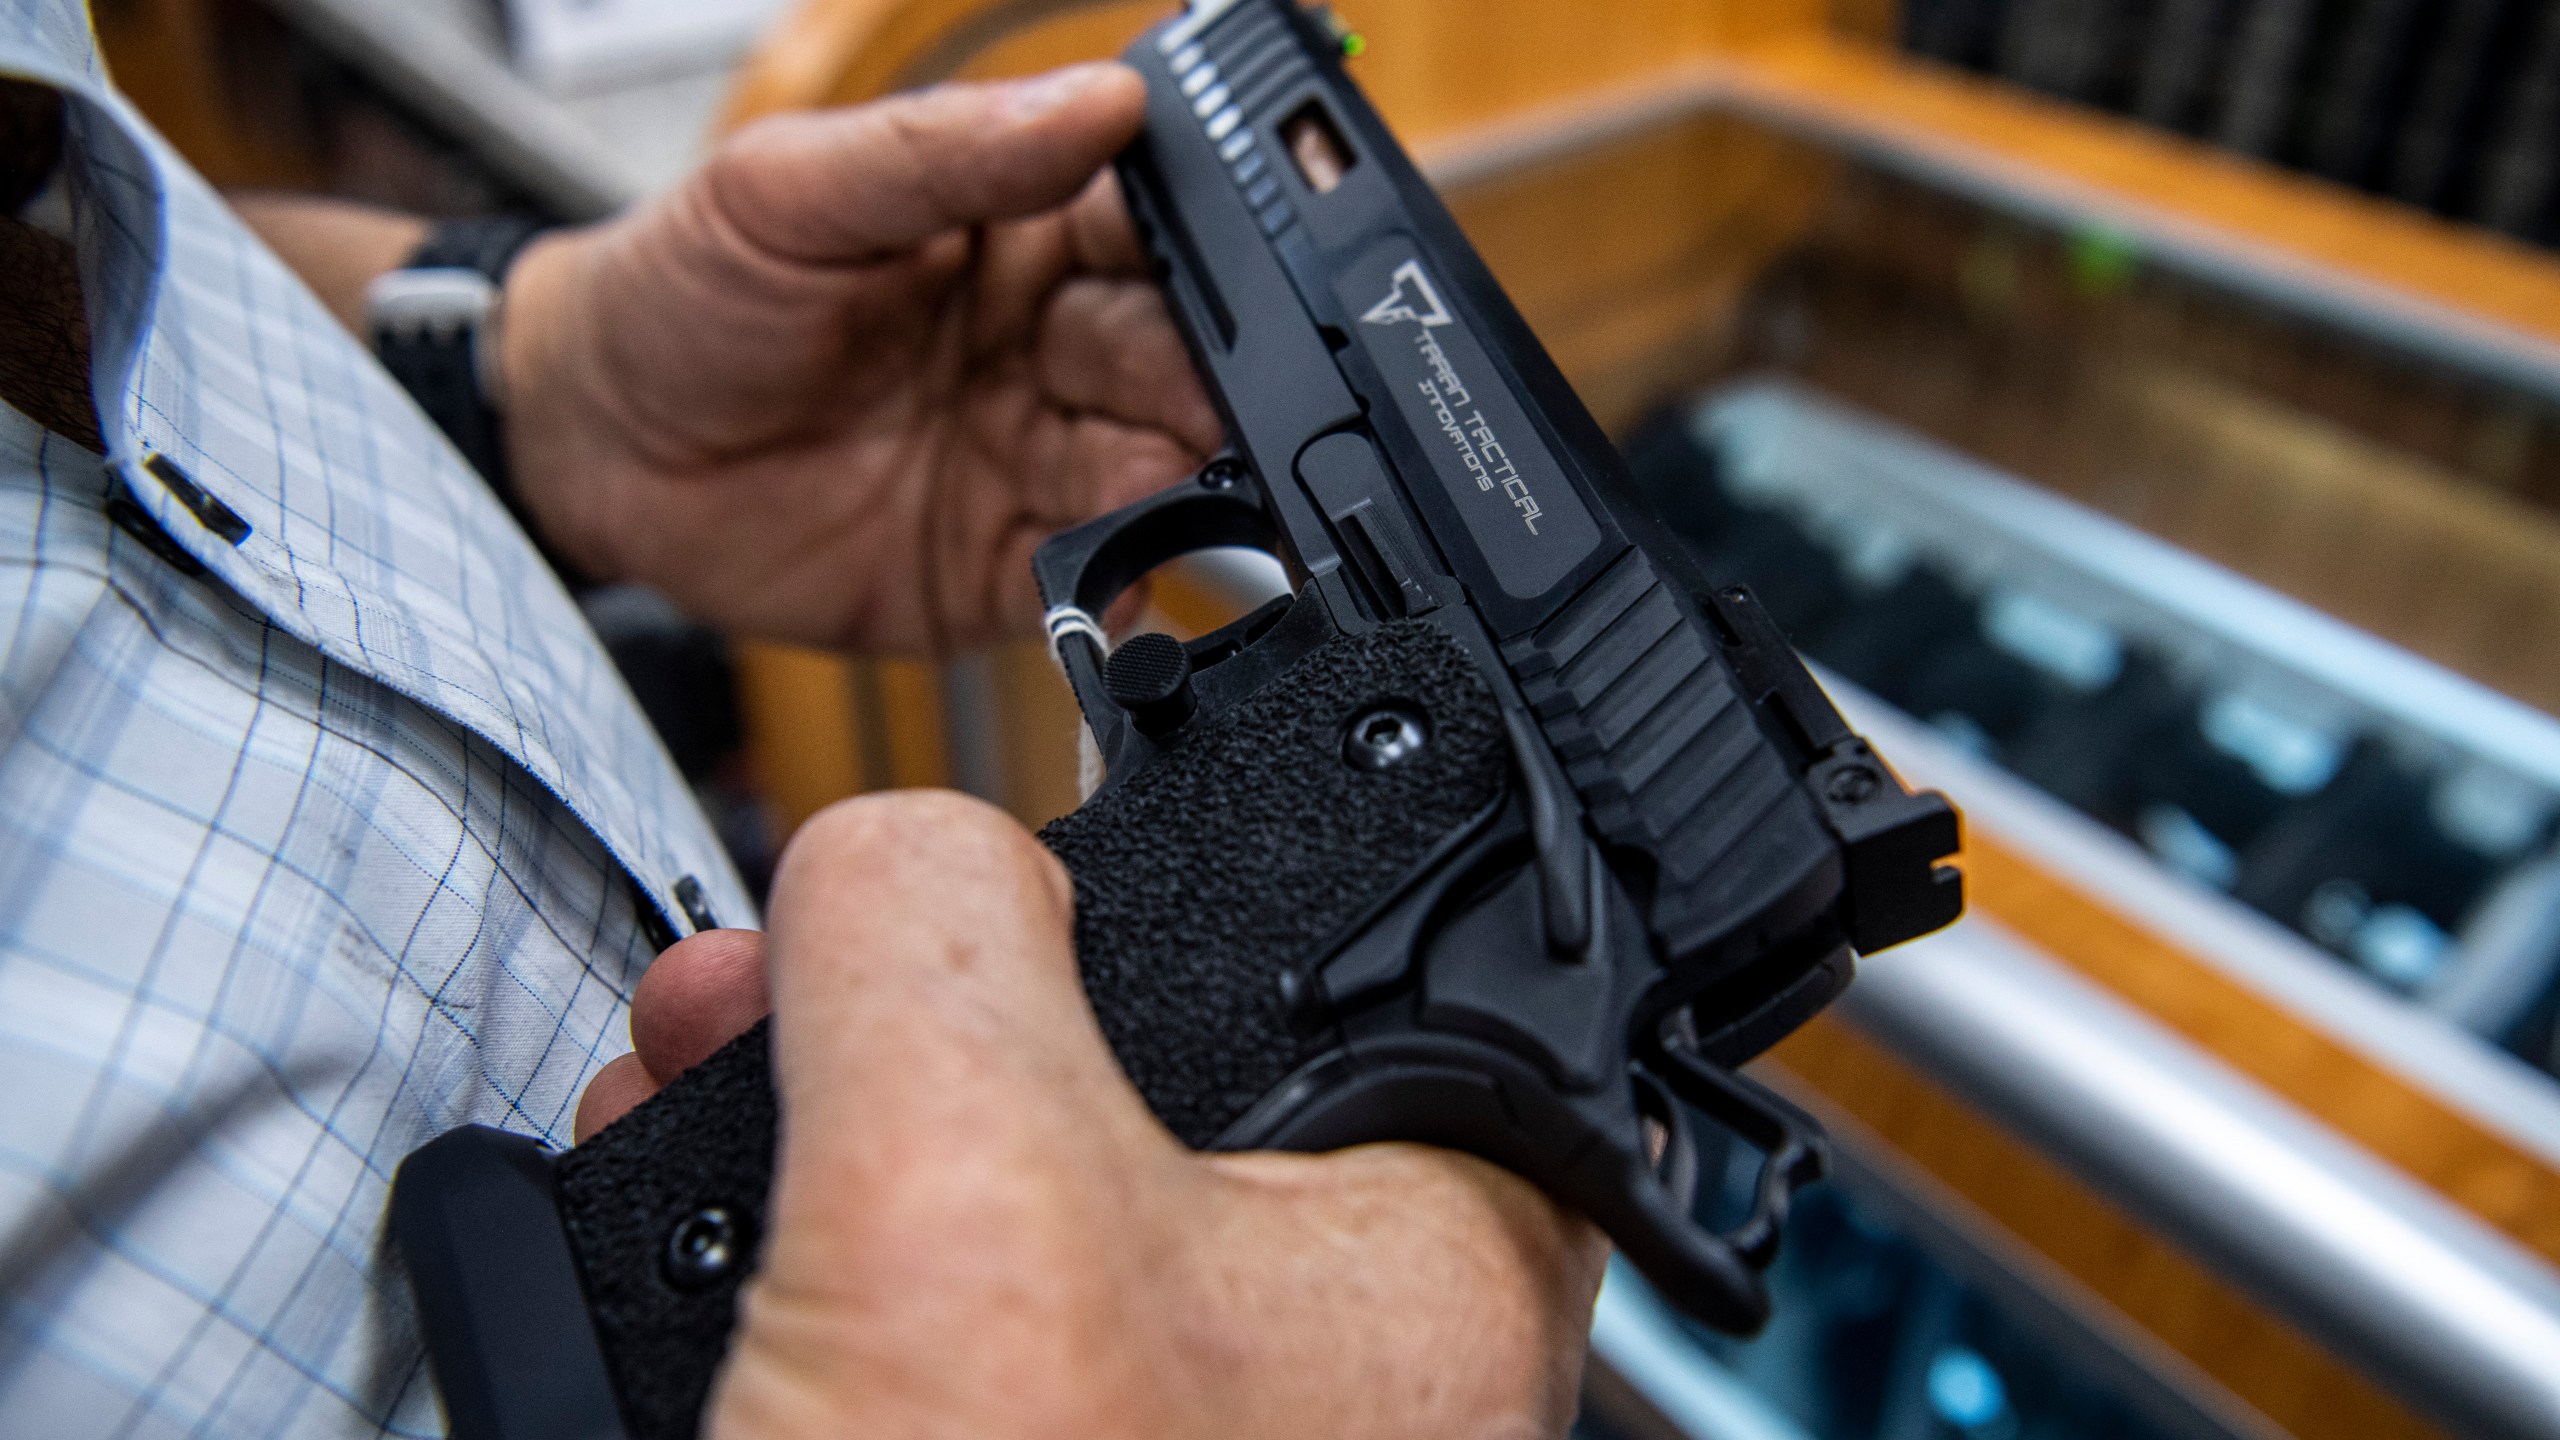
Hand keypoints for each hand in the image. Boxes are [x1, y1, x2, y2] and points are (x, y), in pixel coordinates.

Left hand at [502, 65, 1220, 653]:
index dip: (1203, 255)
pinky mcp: (1000, 573)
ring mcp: (1028, 464)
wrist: (588, 447)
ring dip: (1181, 487)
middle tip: (1199, 401)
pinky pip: (1091, 584)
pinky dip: (1121, 586)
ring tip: (1169, 488)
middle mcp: (1046, 352)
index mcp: (1019, 235)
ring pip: (1153, 476)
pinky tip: (1123, 579)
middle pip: (1173, 362)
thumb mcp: (791, 190)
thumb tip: (1103, 99)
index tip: (1225, 279)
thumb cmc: (682, 292)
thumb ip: (946, 150)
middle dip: (1202, 383)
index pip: (1150, 234)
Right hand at [577, 791, 1604, 1439]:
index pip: (1387, 963)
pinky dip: (784, 1252)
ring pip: (992, 1183)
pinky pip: (908, 1313)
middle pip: (1131, 1062)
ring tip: (676, 1086)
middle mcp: (1309, 1364)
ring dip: (815, 1110)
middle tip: (769, 978)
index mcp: (1422, 1270)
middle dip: (911, 994)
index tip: (1041, 844)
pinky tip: (658, 1229)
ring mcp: (1148, 1438)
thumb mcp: (963, 1209)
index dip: (1198, 867)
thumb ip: (941, 942)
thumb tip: (896, 851)